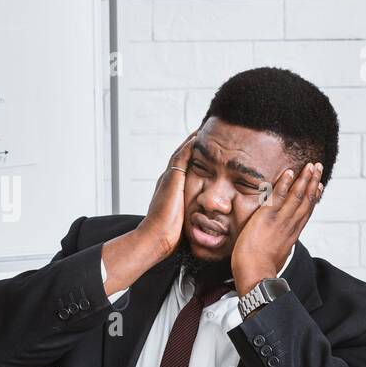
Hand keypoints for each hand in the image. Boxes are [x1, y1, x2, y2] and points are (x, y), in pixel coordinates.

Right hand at [101, 128, 199, 296]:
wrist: (155, 238)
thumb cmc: (170, 237)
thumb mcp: (186, 222)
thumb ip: (194, 215)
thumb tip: (209, 222)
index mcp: (171, 190)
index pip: (186, 169)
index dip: (196, 158)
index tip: (208, 150)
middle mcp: (169, 180)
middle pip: (183, 157)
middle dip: (194, 145)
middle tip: (207, 133)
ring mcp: (169, 178)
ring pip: (183, 153)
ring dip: (193, 141)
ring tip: (205, 129)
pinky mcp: (172, 178)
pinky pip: (182, 156)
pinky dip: (190, 144)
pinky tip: (200, 135)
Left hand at [231, 161, 323, 295]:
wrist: (256, 275)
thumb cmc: (260, 270)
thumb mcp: (275, 256)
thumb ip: (277, 247)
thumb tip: (276, 247)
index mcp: (292, 234)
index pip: (306, 212)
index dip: (313, 197)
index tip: (319, 186)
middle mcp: (290, 225)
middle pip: (306, 200)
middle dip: (313, 182)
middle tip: (318, 167)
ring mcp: (280, 220)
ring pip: (297, 196)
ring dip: (305, 179)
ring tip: (310, 165)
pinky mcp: (267, 217)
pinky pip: (278, 197)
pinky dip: (285, 184)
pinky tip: (290, 172)